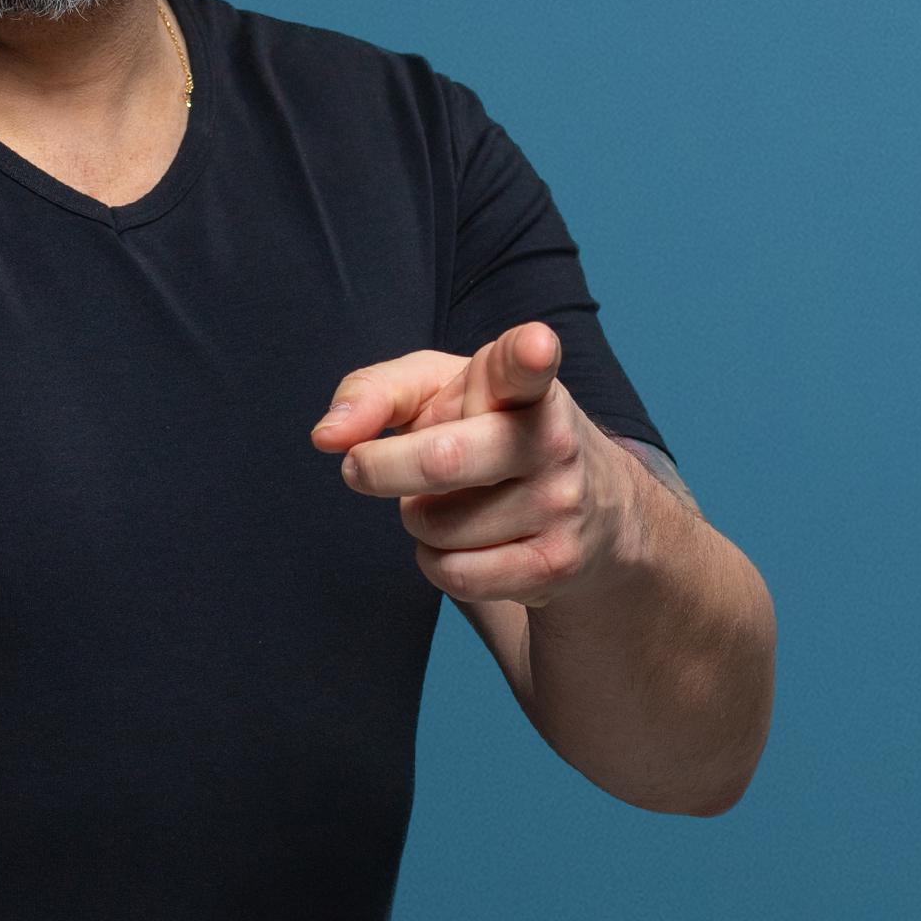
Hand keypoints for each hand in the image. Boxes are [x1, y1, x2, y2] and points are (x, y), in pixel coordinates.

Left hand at [311, 322, 642, 608]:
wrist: (594, 511)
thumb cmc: (490, 432)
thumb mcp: (437, 392)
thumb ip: (375, 393)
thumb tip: (326, 436)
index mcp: (525, 382)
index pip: (527, 364)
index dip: (528, 353)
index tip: (534, 346)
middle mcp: (553, 438)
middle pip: (443, 459)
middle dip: (382, 468)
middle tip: (359, 467)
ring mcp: (559, 504)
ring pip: (435, 525)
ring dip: (418, 518)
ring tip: (452, 501)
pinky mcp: (555, 563)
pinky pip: (454, 574)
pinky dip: (437, 562)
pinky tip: (466, 541)